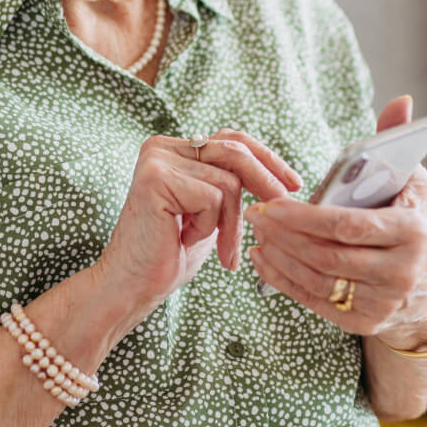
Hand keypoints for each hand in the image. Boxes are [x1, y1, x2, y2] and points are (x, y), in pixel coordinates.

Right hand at [96, 130, 300, 321]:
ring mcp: (157, 160)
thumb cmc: (170, 255)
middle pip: (234, 151)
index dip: (266, 158)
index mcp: (172, 149)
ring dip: (231, 222)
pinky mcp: (157, 178)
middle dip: (266, 181)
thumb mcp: (209, 213)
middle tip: (286, 204)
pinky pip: (212, 197)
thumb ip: (230, 186)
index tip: (294, 182)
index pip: (230, 139)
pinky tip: (184, 239)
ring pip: (228, 181)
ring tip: (217, 248)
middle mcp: (161, 147)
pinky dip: (210, 227)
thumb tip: (279, 175)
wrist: (132, 286)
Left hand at [246, 97, 426, 345]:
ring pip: (317, 279)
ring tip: (257, 234)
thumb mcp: (412, 182)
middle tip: (255, 215)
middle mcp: (402, 272)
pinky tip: (264, 260)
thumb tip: (402, 101)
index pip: (348, 225)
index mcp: (413, 231)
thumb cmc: (411, 221)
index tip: (271, 204)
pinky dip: (283, 281)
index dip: (303, 217)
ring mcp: (384, 303)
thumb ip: (398, 141)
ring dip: (279, 257)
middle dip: (284, 235)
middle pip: (327, 255)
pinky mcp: (364, 323)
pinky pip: (315, 301)